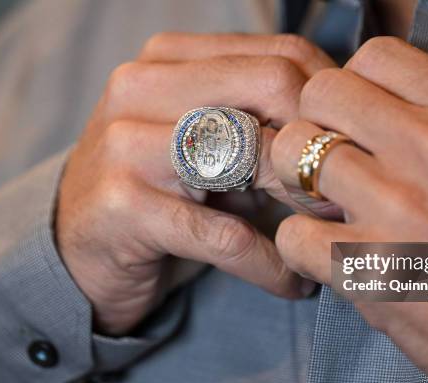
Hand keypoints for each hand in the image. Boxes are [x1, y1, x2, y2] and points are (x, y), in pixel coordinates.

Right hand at [56, 33, 333, 334]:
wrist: (77, 244)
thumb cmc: (159, 189)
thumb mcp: (206, 142)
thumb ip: (261, 125)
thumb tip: (343, 145)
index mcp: (168, 58)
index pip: (281, 54)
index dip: (330, 103)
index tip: (350, 150)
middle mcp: (142, 86)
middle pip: (273, 85)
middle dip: (321, 141)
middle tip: (342, 191)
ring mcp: (126, 143)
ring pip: (251, 152)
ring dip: (303, 201)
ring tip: (322, 232)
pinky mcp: (123, 207)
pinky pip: (225, 235)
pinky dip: (270, 264)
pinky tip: (290, 282)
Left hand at [271, 37, 427, 382]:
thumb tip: (378, 106)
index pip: (375, 56)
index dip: (354, 88)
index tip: (357, 121)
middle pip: (322, 93)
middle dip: (315, 123)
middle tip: (329, 162)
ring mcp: (398, 206)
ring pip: (293, 153)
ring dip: (298, 182)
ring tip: (324, 208)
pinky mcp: (369, 269)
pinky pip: (293, 234)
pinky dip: (300, 246)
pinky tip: (329, 256)